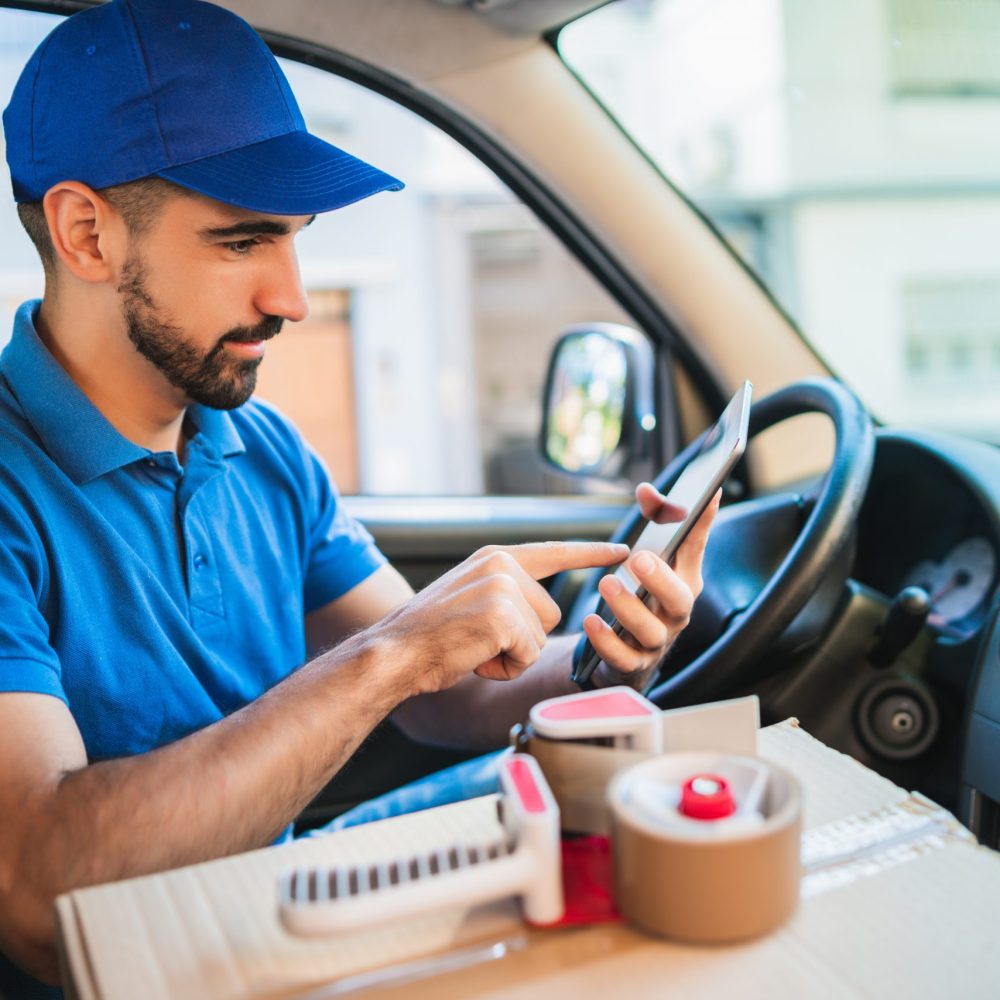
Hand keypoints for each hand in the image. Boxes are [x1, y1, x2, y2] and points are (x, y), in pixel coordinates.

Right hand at [375, 541, 629, 694]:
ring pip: (541, 637)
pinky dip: (505, 668)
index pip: (554, 551)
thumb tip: (545, 611)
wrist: (394, 651)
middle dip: (523, 639)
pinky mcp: (503, 616)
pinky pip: (528, 654)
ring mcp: (502, 588)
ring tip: (475, 648)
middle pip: (551, 613)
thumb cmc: (430, 636)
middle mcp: (501, 565)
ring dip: (513, 655)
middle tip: (480, 640)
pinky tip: (476, 659)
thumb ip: (506, 593)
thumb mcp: (472, 597)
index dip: (592, 554)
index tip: (623, 551)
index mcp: (494, 557)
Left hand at [583, 484, 720, 689]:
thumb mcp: (647, 558)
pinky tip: (592, 621)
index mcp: (683, 581)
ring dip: (628, 607)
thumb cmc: (642, 595)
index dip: (703, 522)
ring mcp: (656, 640)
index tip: (709, 493)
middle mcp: (675, 613)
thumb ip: (650, 521)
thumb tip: (646, 490)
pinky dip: (607, 641)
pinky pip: (623, 657)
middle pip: (679, 599)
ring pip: (650, 631)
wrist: (626, 651)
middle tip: (640, 558)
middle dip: (661, 579)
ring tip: (606, 583)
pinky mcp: (633, 663)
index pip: (695, 549)